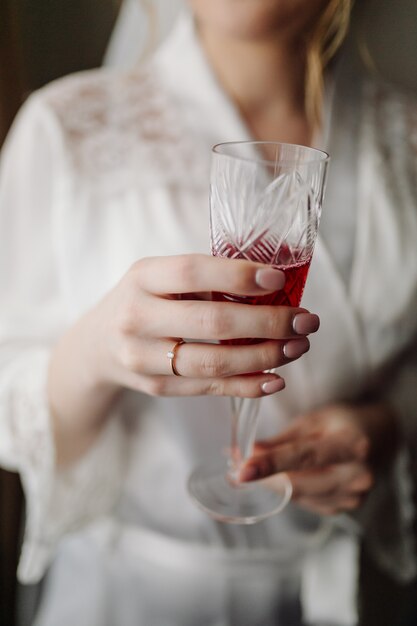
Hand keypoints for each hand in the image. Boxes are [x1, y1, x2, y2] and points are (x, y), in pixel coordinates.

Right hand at [86, 254, 318, 397]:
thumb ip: (203, 278)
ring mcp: (143, 357)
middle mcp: (137, 317)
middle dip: (268, 322)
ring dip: (265, 357)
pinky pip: (208, 388)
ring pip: (214, 361)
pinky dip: (246, 385)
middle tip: (306, 320)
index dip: (238, 275)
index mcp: (142, 277)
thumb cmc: (143, 301)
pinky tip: (275, 378)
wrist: (97, 345)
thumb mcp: (158, 277)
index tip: (278, 280)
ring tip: (298, 347)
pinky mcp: (155, 387)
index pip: (193, 271)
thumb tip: (272, 284)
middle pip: (212, 322)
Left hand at [239, 402, 398, 514]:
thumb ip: (283, 439)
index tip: (242, 470)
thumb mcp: (315, 419)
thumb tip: (247, 452)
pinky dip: (289, 489)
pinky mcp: (345, 509)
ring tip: (255, 468)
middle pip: (298, 483)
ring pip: (298, 496)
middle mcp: (358, 476)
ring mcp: (353, 497)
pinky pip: (305, 502)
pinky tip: (284, 476)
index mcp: (353, 445)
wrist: (380, 440)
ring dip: (273, 483)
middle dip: (264, 475)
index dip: (271, 464)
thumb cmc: (344, 422)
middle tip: (236, 464)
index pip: (305, 457)